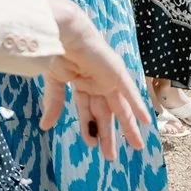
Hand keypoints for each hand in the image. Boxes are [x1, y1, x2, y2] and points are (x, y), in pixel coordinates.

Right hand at [40, 0, 149, 157]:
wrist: (63, 33)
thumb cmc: (58, 52)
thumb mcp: (54, 83)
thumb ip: (54, 104)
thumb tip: (45, 127)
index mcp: (82, 85)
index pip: (88, 112)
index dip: (90, 129)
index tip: (91, 147)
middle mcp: (98, 84)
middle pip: (106, 114)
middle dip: (109, 135)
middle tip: (112, 157)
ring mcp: (108, 78)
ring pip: (120, 108)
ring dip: (128, 126)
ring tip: (137, 145)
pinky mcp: (116, 72)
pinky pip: (130, 92)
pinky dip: (137, 106)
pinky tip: (146, 121)